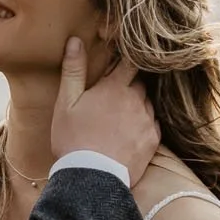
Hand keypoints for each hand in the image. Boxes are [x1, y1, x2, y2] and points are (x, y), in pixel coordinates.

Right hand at [50, 40, 160, 185]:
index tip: (121, 60)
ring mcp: (147, 121)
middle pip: (139, 83)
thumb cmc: (73, 139)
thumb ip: (73, 70)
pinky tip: (128, 133)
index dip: (127, 59)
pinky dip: (143, 124)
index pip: (130, 61)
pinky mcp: (153, 140)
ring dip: (136, 105)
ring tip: (119, 117)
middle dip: (129, 85)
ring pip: (147, 103)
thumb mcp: (66, 103)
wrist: (92, 179)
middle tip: (113, 95)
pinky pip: (152, 124)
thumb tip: (75, 41)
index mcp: (115, 87)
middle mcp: (136, 100)